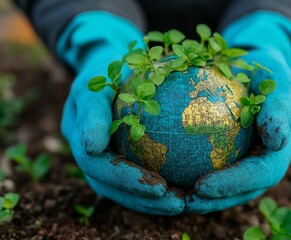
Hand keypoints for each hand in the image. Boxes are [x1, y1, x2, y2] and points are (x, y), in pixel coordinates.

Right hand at [58, 12, 184, 214]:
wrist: (108, 64)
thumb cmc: (107, 66)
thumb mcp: (98, 77)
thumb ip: (93, 109)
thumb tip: (94, 146)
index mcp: (77, 133)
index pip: (96, 164)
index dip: (124, 178)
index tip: (158, 186)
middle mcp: (85, 150)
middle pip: (107, 185)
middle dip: (141, 196)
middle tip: (176, 202)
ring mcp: (98, 156)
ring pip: (119, 189)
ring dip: (148, 201)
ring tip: (180, 203)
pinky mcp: (115, 155)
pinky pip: (133, 177)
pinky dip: (153, 189)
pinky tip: (181, 190)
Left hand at [186, 49, 290, 212]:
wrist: (256, 69)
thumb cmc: (267, 70)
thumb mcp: (279, 79)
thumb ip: (279, 106)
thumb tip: (276, 139)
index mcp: (282, 148)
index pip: (261, 173)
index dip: (234, 184)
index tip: (202, 186)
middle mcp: (267, 160)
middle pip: (245, 190)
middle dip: (217, 200)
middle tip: (186, 202)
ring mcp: (251, 160)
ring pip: (230, 188)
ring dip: (206, 198)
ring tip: (176, 198)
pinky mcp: (235, 155)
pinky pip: (216, 168)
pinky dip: (195, 176)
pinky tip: (170, 175)